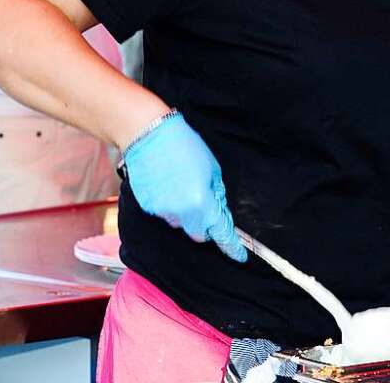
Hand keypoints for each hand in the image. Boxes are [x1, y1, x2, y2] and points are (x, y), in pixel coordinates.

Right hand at [123, 112, 246, 261]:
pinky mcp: (149, 207)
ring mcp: (163, 211)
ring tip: (183, 184)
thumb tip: (219, 210)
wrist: (148, 135)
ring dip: (187, 212)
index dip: (232, 247)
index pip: (221, 233)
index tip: (240, 255)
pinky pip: (167, 213)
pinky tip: (169, 184)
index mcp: (202, 203)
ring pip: (182, 223)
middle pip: (200, 233)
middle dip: (207, 223)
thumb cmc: (184, 146)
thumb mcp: (212, 168)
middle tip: (207, 200)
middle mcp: (182, 213)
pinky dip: (172, 204)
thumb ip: (217, 194)